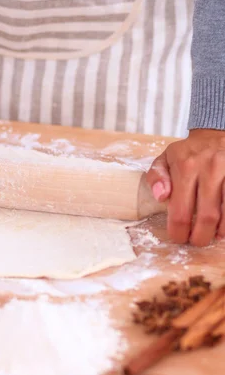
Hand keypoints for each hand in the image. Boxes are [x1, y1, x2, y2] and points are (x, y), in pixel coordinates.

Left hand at [147, 129, 224, 246]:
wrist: (216, 132)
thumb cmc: (188, 153)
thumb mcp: (164, 159)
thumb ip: (156, 177)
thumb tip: (161, 196)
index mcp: (185, 167)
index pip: (180, 211)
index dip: (178, 232)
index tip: (178, 238)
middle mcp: (210, 169)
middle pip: (207, 216)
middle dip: (201, 236)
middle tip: (196, 241)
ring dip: (221, 231)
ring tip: (214, 236)